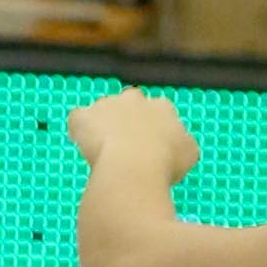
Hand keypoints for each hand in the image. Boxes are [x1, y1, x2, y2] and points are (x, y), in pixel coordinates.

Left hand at [67, 88, 197, 180]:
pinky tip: (85, 147)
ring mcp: (106, 105)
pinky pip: (78, 120)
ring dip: (104, 125)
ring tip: (105, 151)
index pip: (158, 109)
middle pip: (129, 102)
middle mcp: (134, 99)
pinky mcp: (82, 116)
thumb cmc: (166, 162)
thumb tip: (176, 144)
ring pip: (103, 111)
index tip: (153, 143)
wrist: (132, 166)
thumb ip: (180, 142)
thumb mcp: (188, 154)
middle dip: (127, 118)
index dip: (154, 126)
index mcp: (162, 107)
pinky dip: (80, 131)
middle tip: (128, 143)